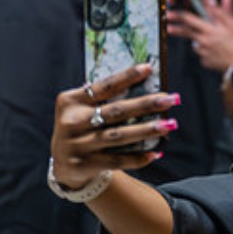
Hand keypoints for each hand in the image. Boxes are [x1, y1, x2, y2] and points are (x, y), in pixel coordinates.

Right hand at [51, 64, 179, 189]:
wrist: (62, 164)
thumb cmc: (81, 128)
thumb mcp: (82, 111)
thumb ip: (104, 102)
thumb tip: (146, 91)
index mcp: (71, 101)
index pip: (103, 86)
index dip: (126, 77)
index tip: (148, 68)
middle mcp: (72, 122)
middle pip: (116, 111)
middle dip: (146, 104)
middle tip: (170, 99)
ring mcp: (77, 145)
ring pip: (119, 136)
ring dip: (146, 130)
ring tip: (169, 124)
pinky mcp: (84, 164)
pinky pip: (117, 160)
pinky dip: (137, 157)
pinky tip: (155, 153)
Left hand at [166, 0, 232, 71]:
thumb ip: (228, 11)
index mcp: (217, 23)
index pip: (206, 3)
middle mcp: (209, 34)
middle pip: (189, 21)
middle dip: (176, 16)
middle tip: (167, 13)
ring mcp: (204, 47)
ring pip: (191, 37)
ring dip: (180, 31)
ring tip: (170, 28)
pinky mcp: (203, 58)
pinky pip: (199, 51)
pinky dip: (202, 49)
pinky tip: (211, 52)